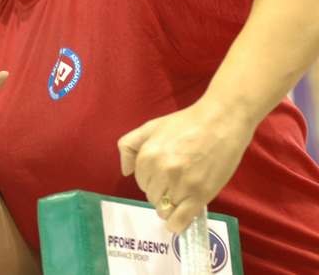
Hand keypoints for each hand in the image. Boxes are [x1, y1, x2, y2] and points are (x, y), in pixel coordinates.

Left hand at [117, 99, 254, 232]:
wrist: (221, 122)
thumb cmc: (185, 123)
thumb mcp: (150, 127)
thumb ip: (130, 146)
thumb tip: (125, 172)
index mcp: (147, 156)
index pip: (140, 180)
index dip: (150, 178)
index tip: (163, 172)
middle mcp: (161, 172)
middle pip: (151, 195)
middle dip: (160, 191)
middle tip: (176, 180)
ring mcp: (181, 185)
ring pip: (164, 209)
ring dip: (169, 205)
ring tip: (181, 194)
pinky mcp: (200, 195)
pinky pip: (180, 219)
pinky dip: (176, 224)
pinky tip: (177, 222)